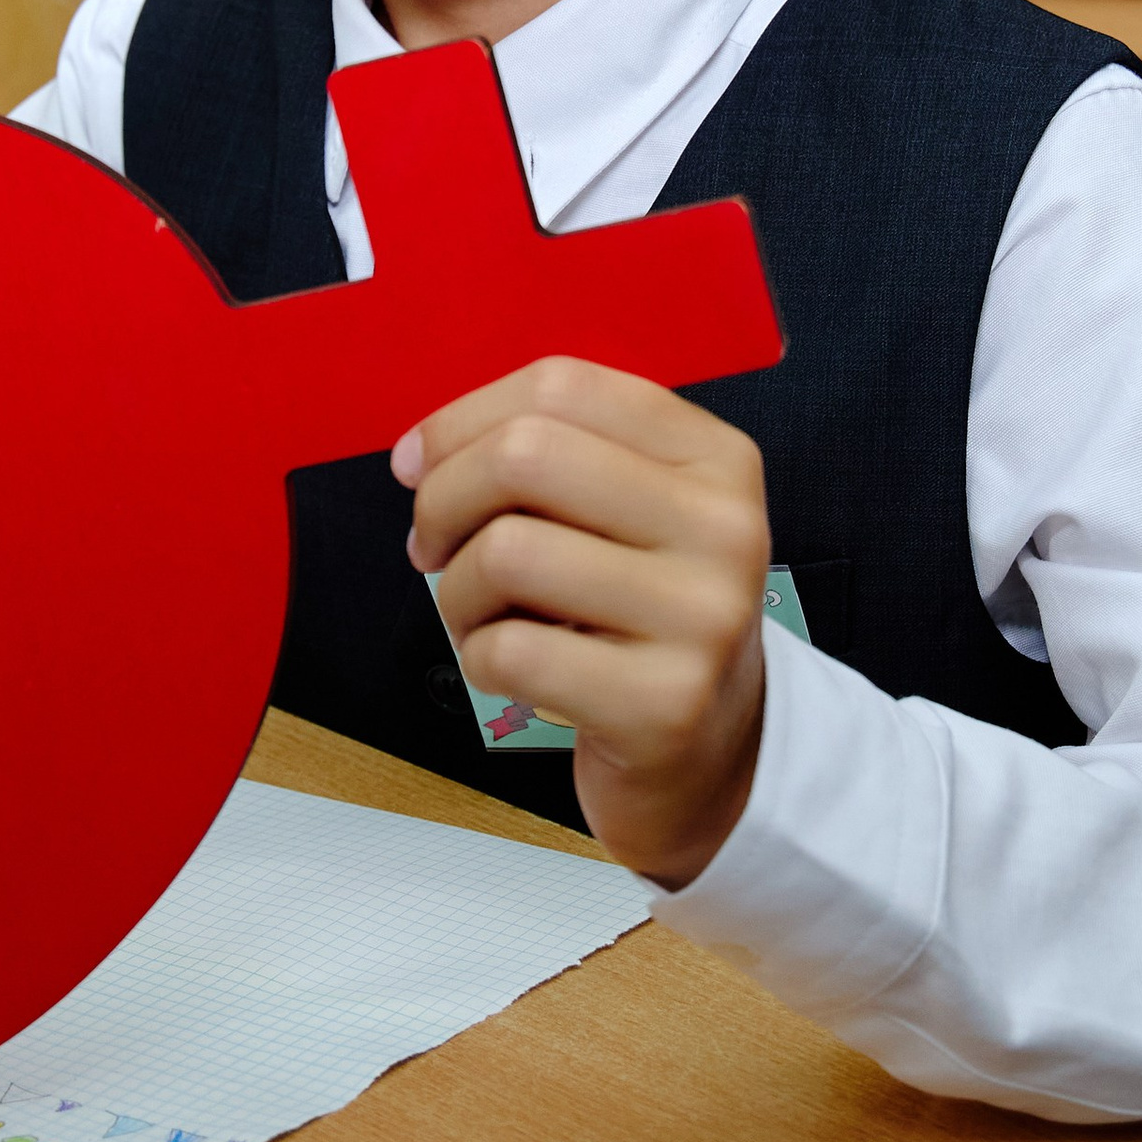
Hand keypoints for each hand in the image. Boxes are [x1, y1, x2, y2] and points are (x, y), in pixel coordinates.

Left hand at [397, 357, 769, 887]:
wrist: (715, 754)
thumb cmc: (640, 618)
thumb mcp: (629, 513)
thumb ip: (548, 455)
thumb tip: (421, 455)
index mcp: (714, 458)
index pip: (563, 387)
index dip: (463, 419)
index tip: (419, 463)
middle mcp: (723, 528)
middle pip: (528, 455)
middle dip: (445, 498)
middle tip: (435, 544)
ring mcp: (702, 619)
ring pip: (508, 552)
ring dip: (458, 589)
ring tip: (482, 615)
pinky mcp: (665, 706)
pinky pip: (511, 651)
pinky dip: (479, 657)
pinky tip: (512, 667)